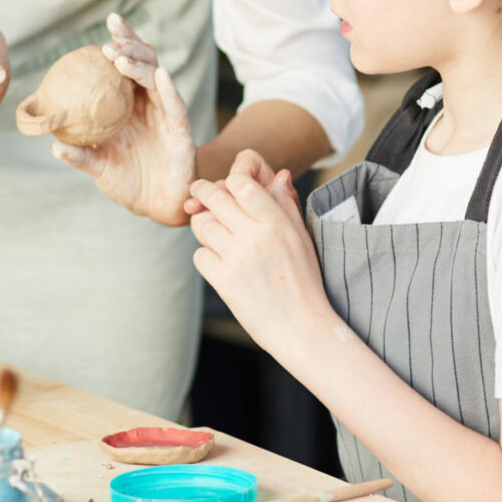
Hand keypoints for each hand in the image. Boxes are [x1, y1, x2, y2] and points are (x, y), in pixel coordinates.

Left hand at [53, 14, 197, 225]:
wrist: (156, 205)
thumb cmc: (127, 181)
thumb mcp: (99, 167)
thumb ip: (80, 155)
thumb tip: (53, 146)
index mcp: (128, 104)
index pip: (125, 65)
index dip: (120, 42)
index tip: (109, 22)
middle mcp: (148, 102)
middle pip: (143, 62)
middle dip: (130, 46)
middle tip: (111, 42)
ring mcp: (166, 112)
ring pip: (157, 78)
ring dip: (140, 65)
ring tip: (121, 58)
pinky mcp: (180, 128)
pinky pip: (174, 104)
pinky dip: (167, 88)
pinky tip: (159, 75)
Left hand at [186, 152, 330, 355]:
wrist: (301, 327)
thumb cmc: (304, 281)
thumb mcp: (302, 238)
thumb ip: (286, 205)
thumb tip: (281, 174)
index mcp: (276, 223)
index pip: (241, 184)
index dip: (229, 180)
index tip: (224, 183)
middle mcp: (255, 237)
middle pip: (215, 199)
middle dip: (203, 191)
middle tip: (198, 191)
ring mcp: (237, 259)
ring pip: (203, 226)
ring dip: (205, 226)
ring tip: (217, 234)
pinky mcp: (223, 282)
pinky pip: (199, 255)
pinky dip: (206, 257)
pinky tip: (221, 263)